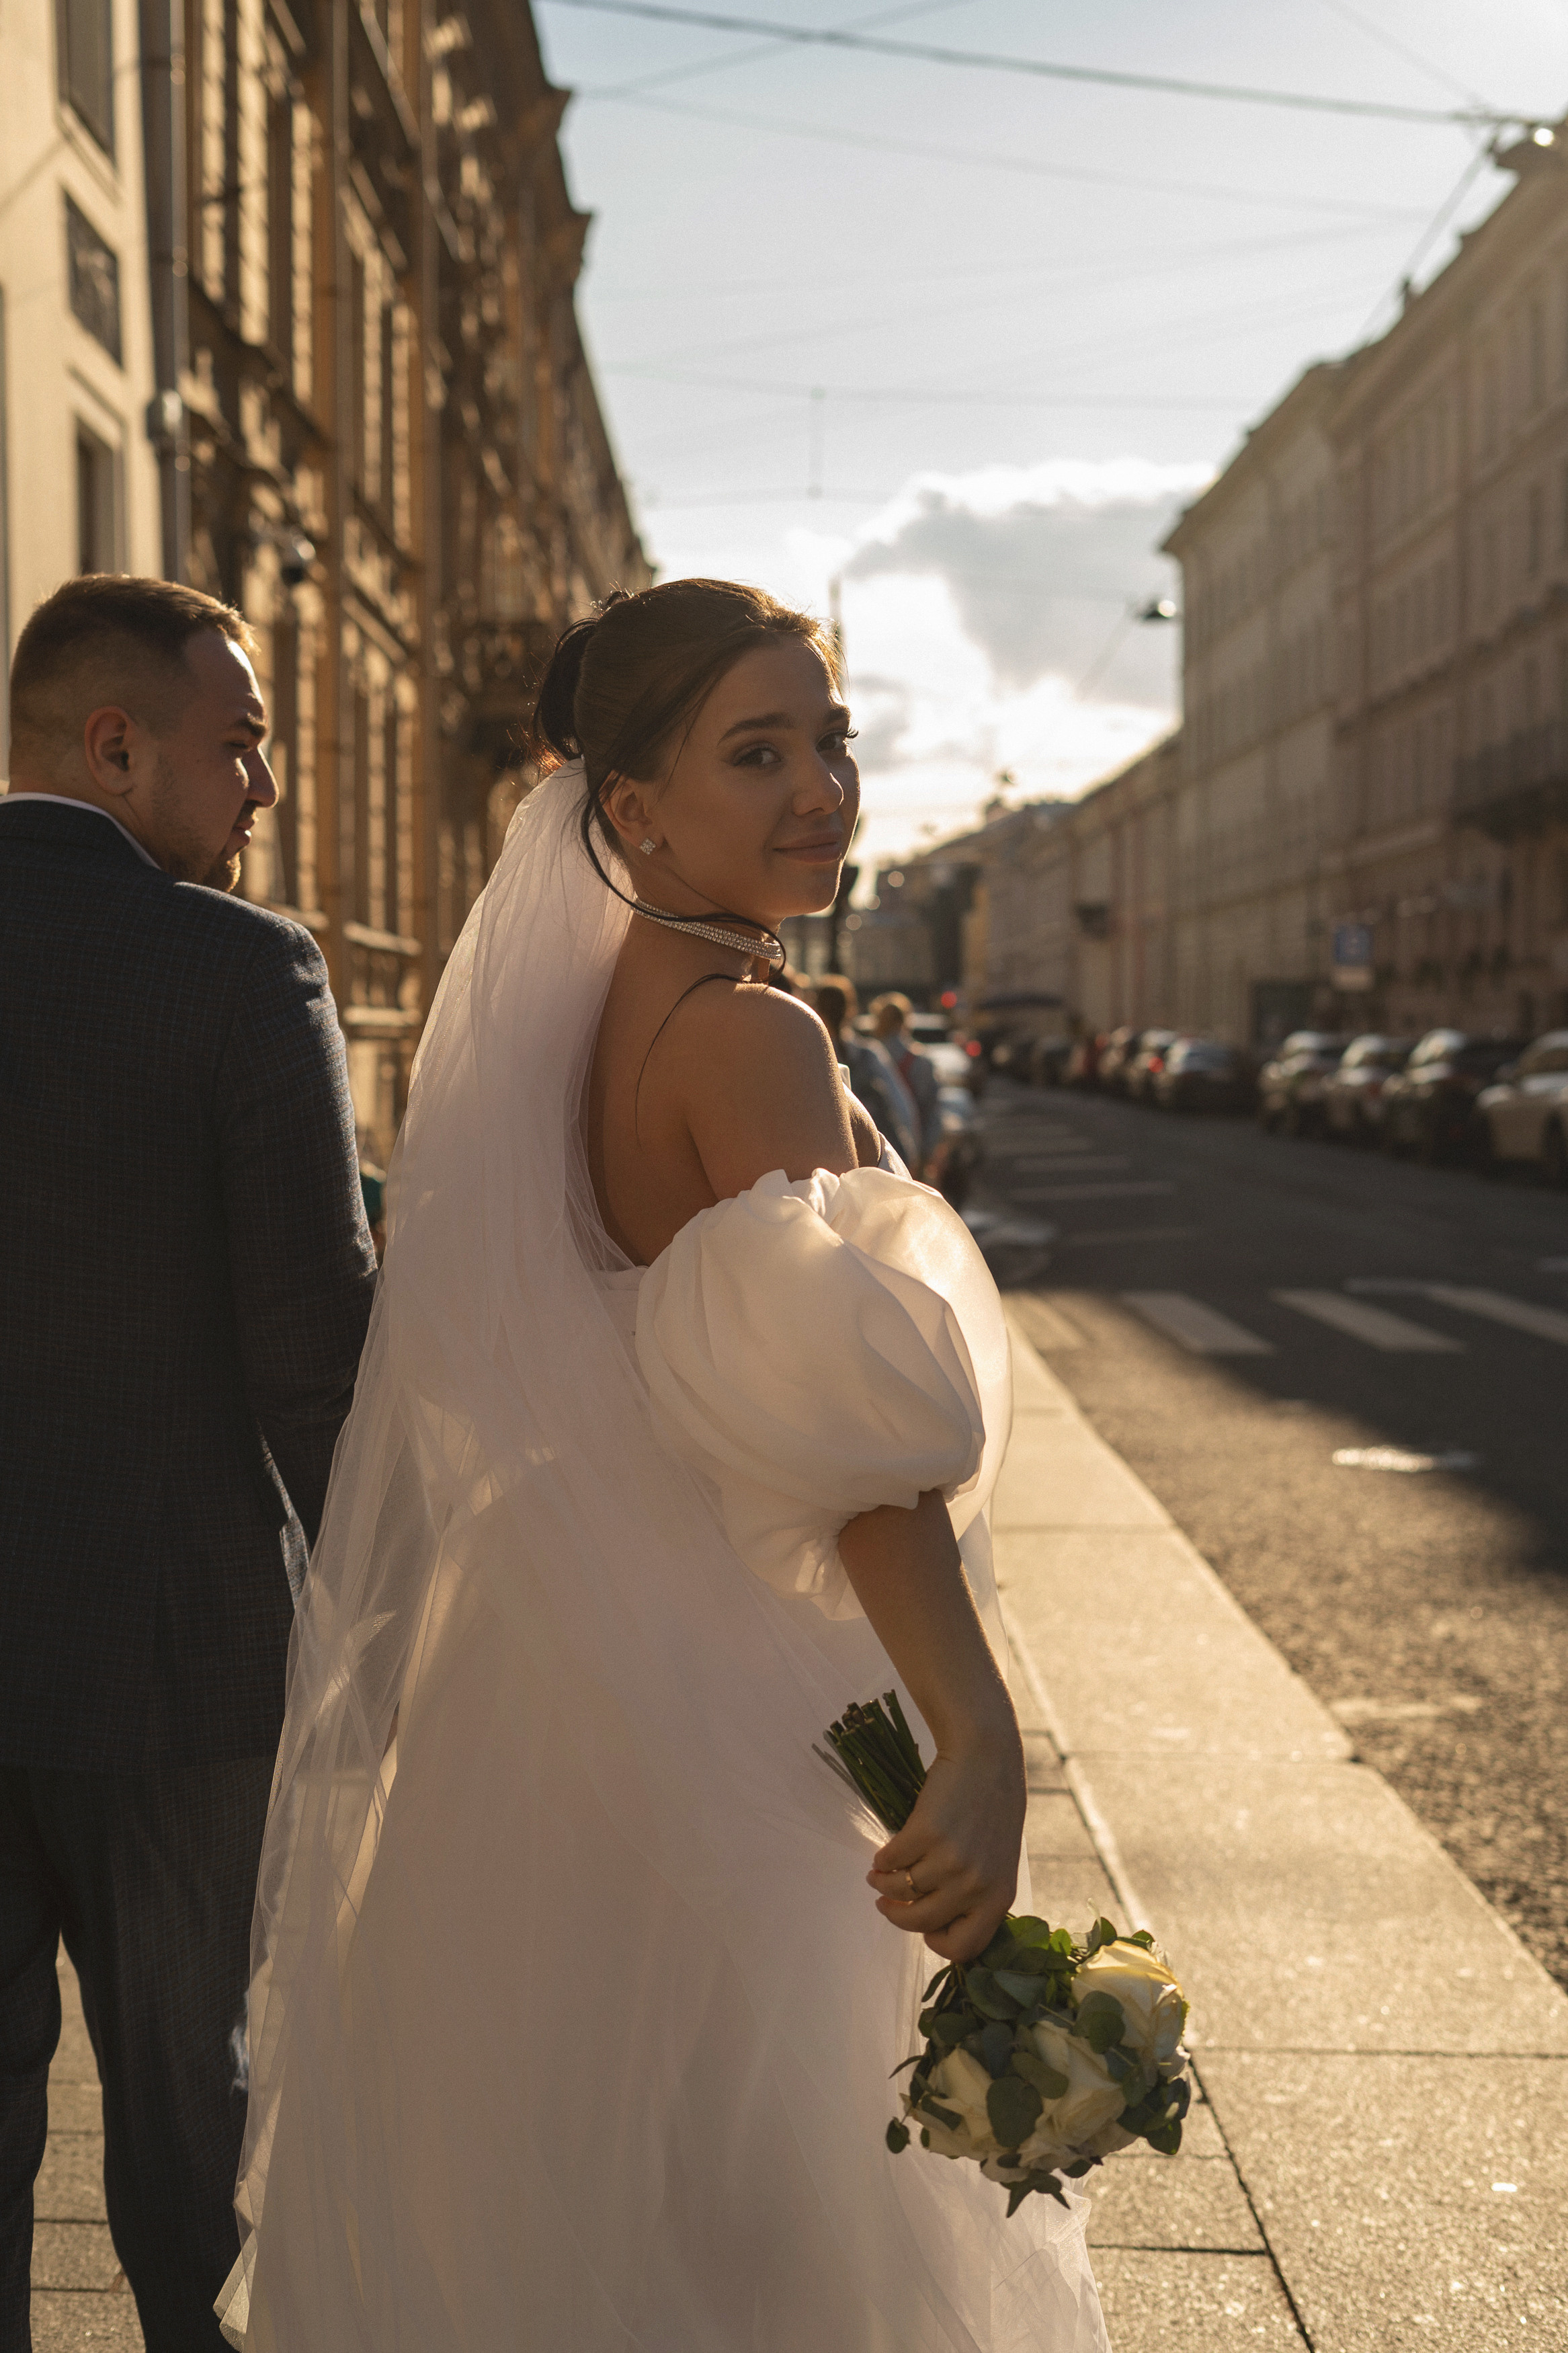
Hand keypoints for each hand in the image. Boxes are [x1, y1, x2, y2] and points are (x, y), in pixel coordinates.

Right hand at [865, 1739, 1023, 1961]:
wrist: (986, 1756)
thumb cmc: (991, 1808)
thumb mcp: (996, 1860)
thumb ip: (975, 1892)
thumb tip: (933, 1920)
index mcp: (999, 1896)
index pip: (966, 1948)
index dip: (937, 1942)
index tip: (923, 1927)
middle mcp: (976, 1884)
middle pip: (922, 1922)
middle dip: (895, 1916)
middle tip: (884, 1904)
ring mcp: (951, 1860)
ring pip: (901, 1891)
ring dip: (882, 1885)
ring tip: (877, 1875)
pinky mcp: (926, 1833)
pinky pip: (891, 1861)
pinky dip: (882, 1860)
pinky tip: (883, 1854)